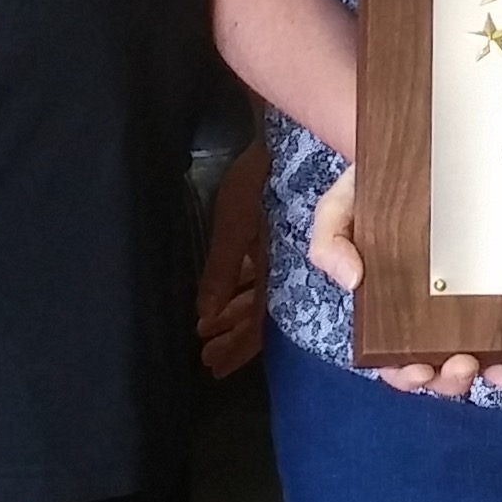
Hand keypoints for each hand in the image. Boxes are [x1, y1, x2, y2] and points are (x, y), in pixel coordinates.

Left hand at [197, 137, 268, 377]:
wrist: (295, 133)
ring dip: (235, 313)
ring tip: (208, 330)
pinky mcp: (285, 235)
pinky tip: (224, 295)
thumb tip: (206, 315)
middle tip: (207, 355)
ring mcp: (288, 252)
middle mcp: (290, 268)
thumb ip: (223, 269)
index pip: (261, 324)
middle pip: (262, 314)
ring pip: (262, 294)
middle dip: (233, 335)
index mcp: (282, 271)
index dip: (238, 348)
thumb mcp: (237, 220)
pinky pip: (264, 273)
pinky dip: (242, 288)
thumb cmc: (264, 175)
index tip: (214, 368)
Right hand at [306, 165, 501, 397]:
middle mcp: (427, 311)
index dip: (404, 374)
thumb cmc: (368, 187)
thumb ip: (330, 242)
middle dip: (449, 379)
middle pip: (438, 366)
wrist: (408, 152)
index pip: (393, 356)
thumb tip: (351, 280)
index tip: (416, 369)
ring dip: (485, 373)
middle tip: (460, 365)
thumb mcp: (338, 209)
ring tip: (497, 370)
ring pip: (475, 356)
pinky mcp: (491, 282)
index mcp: (388, 307)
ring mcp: (462, 300)